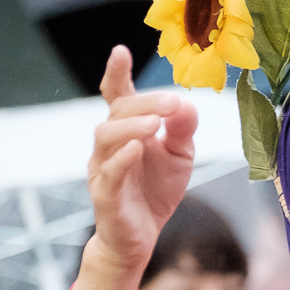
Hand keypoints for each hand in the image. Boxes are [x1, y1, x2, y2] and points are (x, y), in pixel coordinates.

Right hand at [84, 46, 198, 289]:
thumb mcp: (178, 155)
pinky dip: (122, 158)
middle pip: (116, 113)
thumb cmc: (155, 191)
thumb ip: (182, 129)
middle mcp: (108, 146)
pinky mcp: (105, 196)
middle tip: (170, 103)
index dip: (116, 73)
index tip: (120, 51)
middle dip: (143, 104)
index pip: (115, 96)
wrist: (140, 238)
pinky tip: (137, 148)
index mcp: (125, 131)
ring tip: (153, 123)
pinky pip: (109, 173)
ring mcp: (102, 169)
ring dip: (130, 126)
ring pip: (106, 138)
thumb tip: (187, 103)